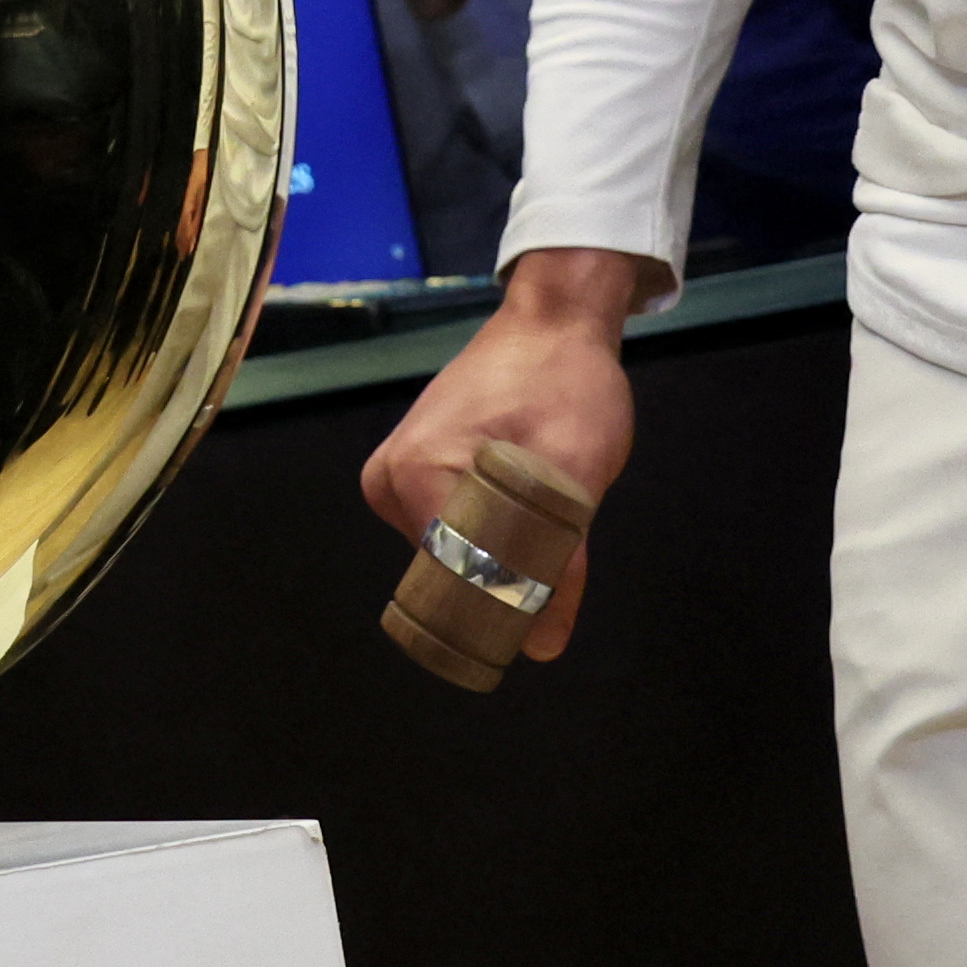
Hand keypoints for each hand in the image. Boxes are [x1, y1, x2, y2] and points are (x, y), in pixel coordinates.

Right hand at [360, 249, 646, 664]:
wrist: (555, 319)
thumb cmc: (567, 382)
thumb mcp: (577, 474)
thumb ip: (559, 564)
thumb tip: (543, 646)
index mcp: (414, 479)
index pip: (451, 586)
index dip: (504, 607)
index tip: (549, 602)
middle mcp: (389, 481)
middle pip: (451, 573)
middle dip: (506, 578)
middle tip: (559, 546)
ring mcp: (396, 473)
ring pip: (456, 554)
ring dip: (503, 552)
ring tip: (545, 510)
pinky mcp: (413, 467)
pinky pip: (454, 526)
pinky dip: (493, 530)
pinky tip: (525, 500)